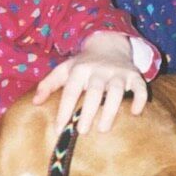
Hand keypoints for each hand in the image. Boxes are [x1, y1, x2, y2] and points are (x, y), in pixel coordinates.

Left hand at [33, 32, 147, 133]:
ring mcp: (118, 72)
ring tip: (103, 129)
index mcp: (80, 70)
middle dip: (88, 112)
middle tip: (81, 131)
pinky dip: (140, 99)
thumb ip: (48, 84)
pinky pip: (140, 87)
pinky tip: (135, 113)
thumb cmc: (83, 65)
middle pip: (94, 92)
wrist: (109, 44)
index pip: (70, 92)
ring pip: (116, 91)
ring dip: (110, 109)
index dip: (64, 110)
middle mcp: (99, 70)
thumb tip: (34, 103)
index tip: (59, 129)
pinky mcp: (134, 75)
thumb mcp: (64, 70)